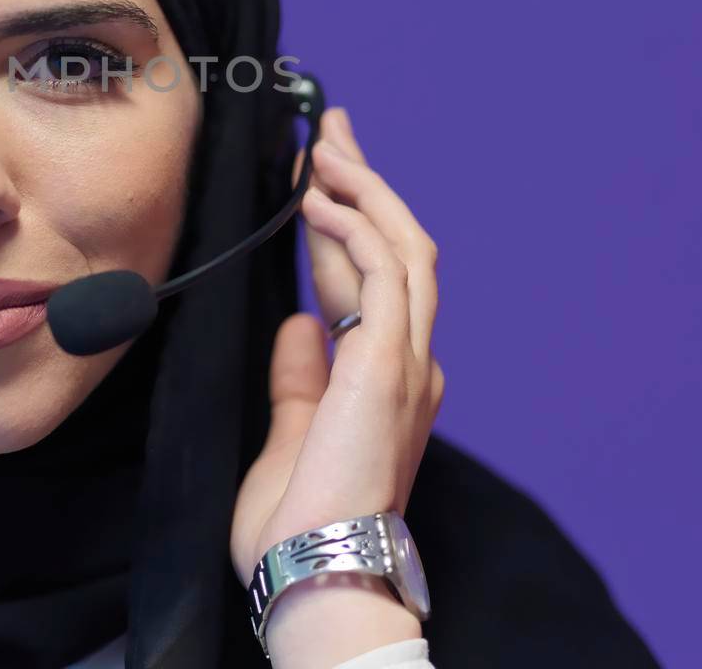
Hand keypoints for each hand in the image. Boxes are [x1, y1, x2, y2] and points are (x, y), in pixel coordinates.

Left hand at [230, 107, 443, 657]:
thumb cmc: (299, 522)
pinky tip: (317, 197)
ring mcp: (406, 362)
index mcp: (390, 382)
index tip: (318, 178)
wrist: (315, 572)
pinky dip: (355, 225)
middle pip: (400, 247)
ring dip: (364, 189)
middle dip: (366, 183)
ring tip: (322, 145)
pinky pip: (381, 272)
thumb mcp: (291, 435)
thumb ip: (301, 380)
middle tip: (330, 129)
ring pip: (403, 247)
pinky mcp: (388, 363)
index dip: (346, 221)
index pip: (371, 280)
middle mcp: (410, 364)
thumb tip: (299, 328)